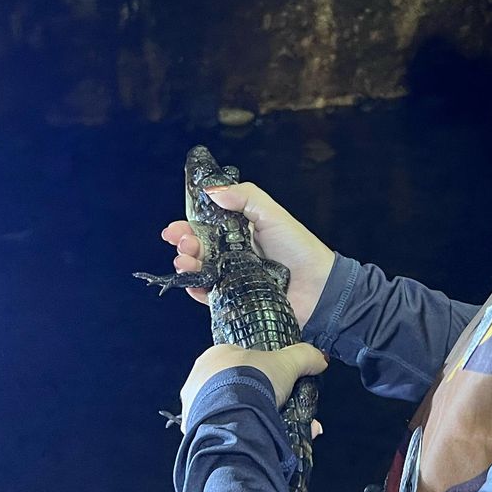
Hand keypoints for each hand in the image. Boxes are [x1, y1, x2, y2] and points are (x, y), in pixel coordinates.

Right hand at [161, 181, 335, 330]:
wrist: (318, 287)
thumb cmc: (298, 248)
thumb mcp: (272, 213)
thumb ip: (245, 197)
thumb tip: (212, 192)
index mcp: (238, 232)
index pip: (204, 227)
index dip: (186, 226)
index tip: (173, 229)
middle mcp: (232, 254)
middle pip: (198, 249)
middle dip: (184, 245)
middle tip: (183, 243)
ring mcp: (232, 278)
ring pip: (200, 271)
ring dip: (186, 265)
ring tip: (185, 262)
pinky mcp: (235, 300)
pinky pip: (210, 296)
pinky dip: (197, 291)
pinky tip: (193, 284)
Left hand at [180, 342, 327, 432]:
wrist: (231, 416)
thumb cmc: (253, 380)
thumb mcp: (287, 363)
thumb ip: (304, 357)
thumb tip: (321, 359)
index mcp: (214, 355)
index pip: (238, 361)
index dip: (260, 374)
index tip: (277, 387)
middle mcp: (197, 378)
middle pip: (234, 388)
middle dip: (258, 401)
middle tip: (279, 413)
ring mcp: (192, 405)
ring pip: (226, 411)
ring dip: (249, 419)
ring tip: (273, 432)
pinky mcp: (193, 430)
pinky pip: (220, 432)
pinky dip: (237, 436)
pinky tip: (257, 442)